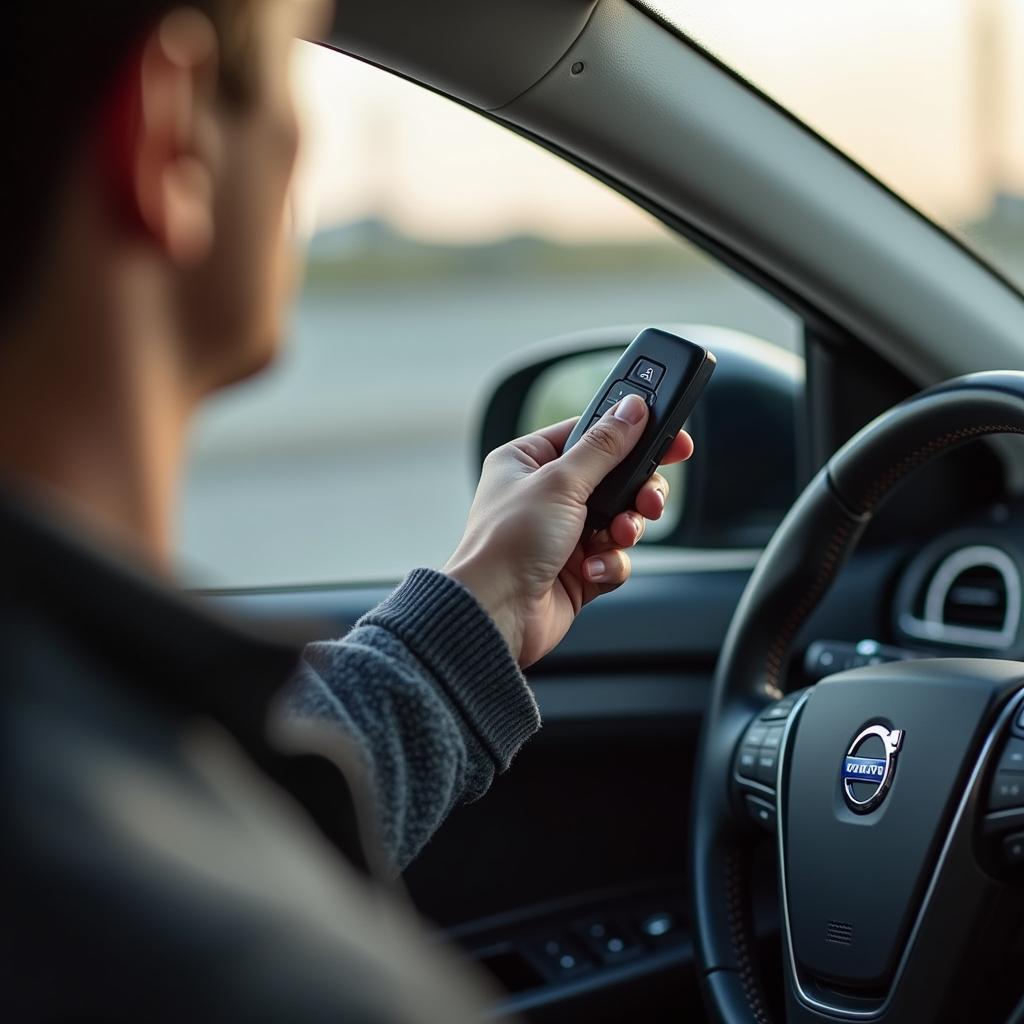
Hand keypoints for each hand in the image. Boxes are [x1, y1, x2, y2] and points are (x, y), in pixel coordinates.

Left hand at [444, 393, 693, 667]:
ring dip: (626, 528)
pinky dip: (610, 563)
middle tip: (648, 499)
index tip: (667, 438)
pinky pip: (614, 557)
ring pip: (621, 519)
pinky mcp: (577, 569)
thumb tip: (633, 410)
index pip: (589, 434)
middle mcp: (545, 495)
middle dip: (636, 491)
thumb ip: (604, 446)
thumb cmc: (507, 545)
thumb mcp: (560, 482)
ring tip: (616, 536)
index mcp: (528, 462)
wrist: (496, 614)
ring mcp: (562, 534)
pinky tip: (590, 569)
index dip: (629, 435)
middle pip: (614, 478)